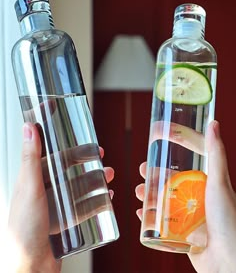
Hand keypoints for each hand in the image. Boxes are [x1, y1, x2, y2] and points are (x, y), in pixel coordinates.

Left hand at [7, 123, 113, 272]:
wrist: (30, 268)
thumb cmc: (24, 229)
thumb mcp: (30, 188)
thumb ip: (31, 158)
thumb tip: (29, 128)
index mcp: (31, 180)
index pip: (51, 156)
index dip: (69, 146)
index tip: (84, 139)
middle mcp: (42, 192)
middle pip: (69, 172)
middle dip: (87, 163)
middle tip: (103, 157)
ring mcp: (54, 207)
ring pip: (78, 189)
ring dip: (95, 181)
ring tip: (109, 176)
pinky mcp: (63, 222)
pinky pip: (83, 208)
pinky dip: (95, 201)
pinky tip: (106, 198)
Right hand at [136, 120, 235, 272]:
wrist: (228, 261)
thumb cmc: (229, 219)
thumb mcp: (219, 182)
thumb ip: (215, 153)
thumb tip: (214, 123)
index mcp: (206, 184)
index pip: (185, 162)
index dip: (170, 151)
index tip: (156, 140)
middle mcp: (196, 198)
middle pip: (169, 182)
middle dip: (153, 175)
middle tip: (142, 171)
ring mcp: (188, 215)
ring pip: (163, 200)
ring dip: (149, 195)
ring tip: (140, 193)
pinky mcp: (181, 233)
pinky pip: (161, 222)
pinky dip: (150, 217)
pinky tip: (143, 214)